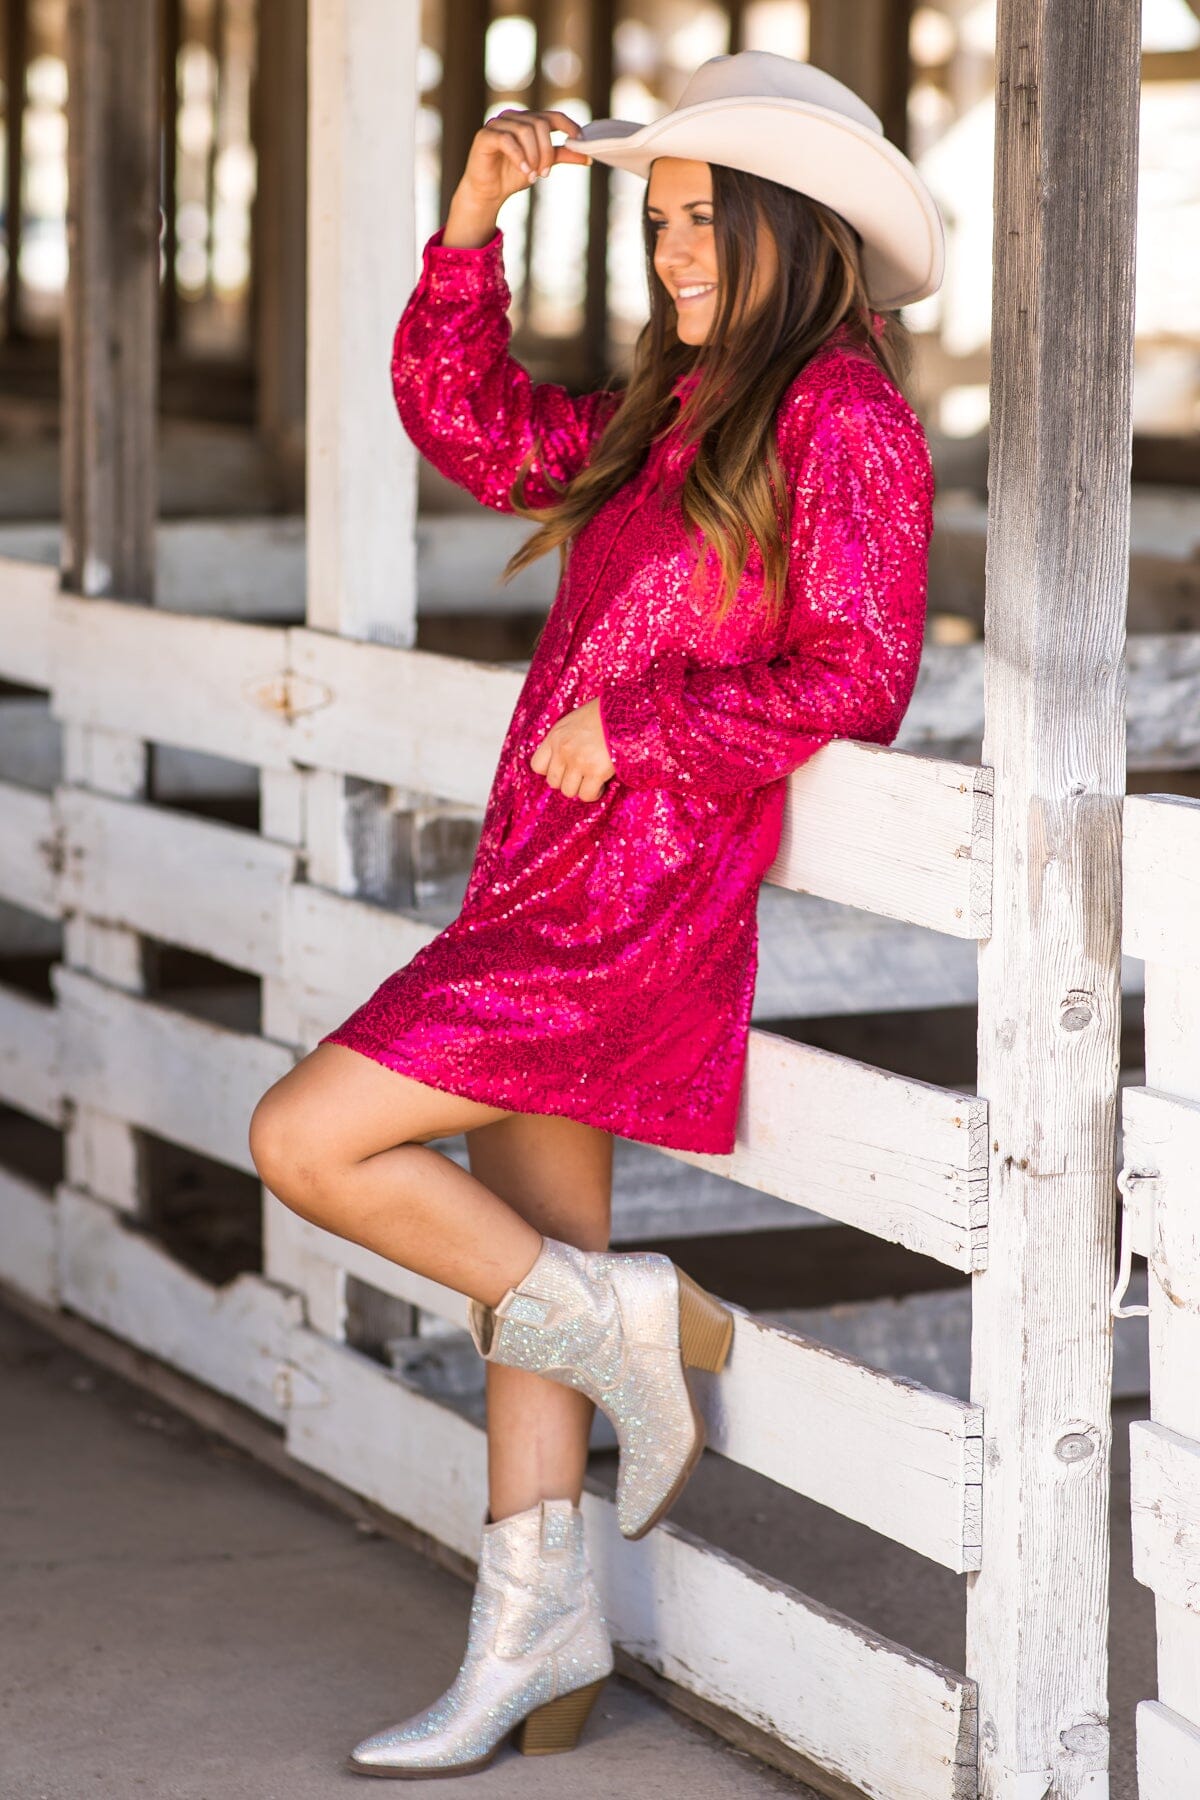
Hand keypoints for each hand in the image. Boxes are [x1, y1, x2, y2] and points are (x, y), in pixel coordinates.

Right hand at [455, 107, 590, 215]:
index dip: (568, 125)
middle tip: (545, 173)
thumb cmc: (513, 175)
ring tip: (533, 175)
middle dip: (547, 151)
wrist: (488, 192)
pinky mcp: (485, 135)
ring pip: (525, 131)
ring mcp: (498, 124)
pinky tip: (524, 171)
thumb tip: (588, 156)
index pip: (552, 116)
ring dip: (534, 156)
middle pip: (540, 124)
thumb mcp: (542, 165)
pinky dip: (519, 157)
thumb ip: (561, 156)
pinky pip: (507, 140)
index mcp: (528, 121)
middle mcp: (513, 117)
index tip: (579, 141)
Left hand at [530, 698, 614, 800]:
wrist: (626, 710)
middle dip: (568, 781)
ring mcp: (578, 761)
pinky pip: (586, 795)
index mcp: (555, 736)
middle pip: (553, 782)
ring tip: (593, 778)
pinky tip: (602, 783)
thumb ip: (564, 739)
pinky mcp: (596, 771)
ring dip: (581, 788)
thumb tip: (564, 762)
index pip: (537, 766)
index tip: (565, 768)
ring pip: (568, 791)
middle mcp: (562, 749)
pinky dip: (594, 793)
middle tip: (583, 774)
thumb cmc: (604, 714)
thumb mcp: (575, 721)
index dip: (551, 771)